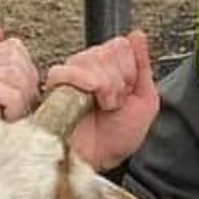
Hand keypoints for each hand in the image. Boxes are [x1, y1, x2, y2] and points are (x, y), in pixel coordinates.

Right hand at [44, 30, 158, 170]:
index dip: (129, 69)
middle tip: (114, 103)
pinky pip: (68, 70)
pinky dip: (86, 83)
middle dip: (118, 79)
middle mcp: (88, 70)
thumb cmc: (116, 139)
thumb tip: (137, 35)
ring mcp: (70, 77)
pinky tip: (92, 99)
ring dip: (105, 85)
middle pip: (108, 50)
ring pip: (91, 58)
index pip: (121, 45)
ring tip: (103, 105)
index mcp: (109, 70)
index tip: (127, 92)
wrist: (100, 163)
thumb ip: (143, 66)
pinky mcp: (54, 88)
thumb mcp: (144, 102)